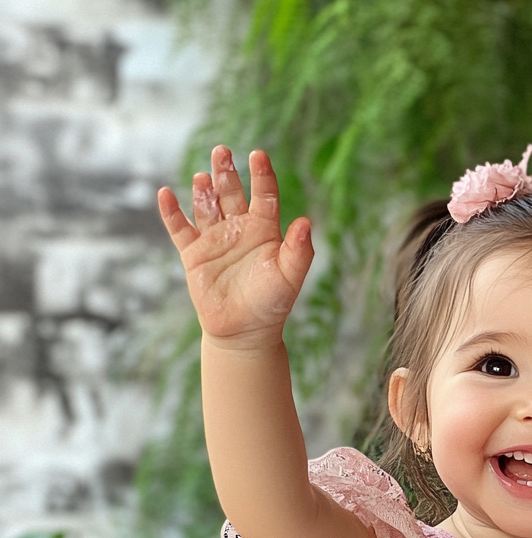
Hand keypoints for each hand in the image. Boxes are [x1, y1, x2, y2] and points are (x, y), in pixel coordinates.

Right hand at [157, 147, 313, 344]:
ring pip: (207, 206)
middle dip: (226, 172)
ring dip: (204, 190)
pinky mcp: (194, 254)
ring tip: (202, 176)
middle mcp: (239, 229)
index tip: (258, 155)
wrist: (245, 332)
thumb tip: (306, 222)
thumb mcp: (290, 276)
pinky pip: (180, 229)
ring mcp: (215, 239)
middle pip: (232, 193)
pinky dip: (171, 212)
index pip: (264, 195)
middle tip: (222, 151)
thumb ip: (299, 250)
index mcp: (265, 230)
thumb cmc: (272, 304)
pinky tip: (165, 194)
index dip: (262, 175)